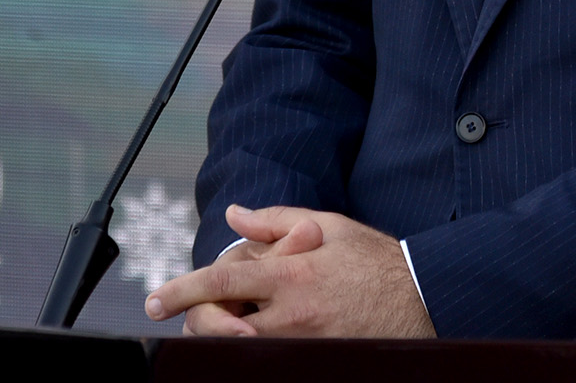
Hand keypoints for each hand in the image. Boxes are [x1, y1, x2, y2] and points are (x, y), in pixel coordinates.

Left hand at [147, 204, 435, 337]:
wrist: (422, 298)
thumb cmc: (374, 258)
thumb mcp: (328, 225)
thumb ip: (276, 219)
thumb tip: (233, 216)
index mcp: (291, 273)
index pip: (221, 281)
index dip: (181, 292)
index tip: (152, 302)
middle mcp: (292, 313)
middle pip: (221, 326)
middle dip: (199, 322)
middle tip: (200, 313)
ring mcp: (303, 343)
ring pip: (241, 349)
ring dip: (225, 338)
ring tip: (231, 320)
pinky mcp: (316, 359)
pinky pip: (269, 359)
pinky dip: (254, 349)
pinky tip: (256, 335)